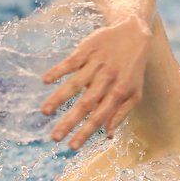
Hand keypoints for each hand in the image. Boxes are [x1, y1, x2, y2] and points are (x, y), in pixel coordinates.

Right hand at [40, 17, 151, 149]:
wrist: (133, 33)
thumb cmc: (133, 68)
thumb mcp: (135, 93)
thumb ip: (121, 114)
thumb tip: (107, 135)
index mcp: (118, 93)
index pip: (99, 117)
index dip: (85, 132)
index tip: (71, 147)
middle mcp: (106, 80)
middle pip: (85, 104)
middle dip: (69, 122)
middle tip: (54, 138)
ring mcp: (95, 64)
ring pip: (74, 84)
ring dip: (58, 98)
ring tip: (44, 112)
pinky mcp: (86, 50)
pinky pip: (70, 62)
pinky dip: (58, 71)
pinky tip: (45, 81)